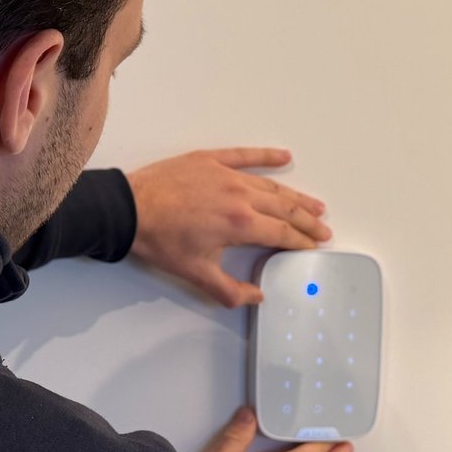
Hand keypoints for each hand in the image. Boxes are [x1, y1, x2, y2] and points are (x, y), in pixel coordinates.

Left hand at [127, 148, 328, 305]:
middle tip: (323, 227)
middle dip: (307, 221)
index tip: (314, 245)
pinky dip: (267, 156)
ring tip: (313, 204)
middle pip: (284, 209)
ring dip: (295, 196)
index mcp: (240, 224)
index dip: (302, 242)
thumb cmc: (159, 240)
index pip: (282, 234)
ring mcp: (226, 174)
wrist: (128, 210)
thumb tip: (255, 296)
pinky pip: (245, 155)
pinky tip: (284, 157)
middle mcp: (240, 196)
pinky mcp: (210, 160)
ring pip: (271, 186)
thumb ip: (229, 290)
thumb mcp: (196, 272)